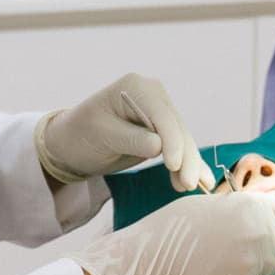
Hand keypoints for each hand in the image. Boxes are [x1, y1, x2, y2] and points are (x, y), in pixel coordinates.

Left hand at [38, 74, 213, 192]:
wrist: (71, 142)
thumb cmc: (80, 134)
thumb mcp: (101, 135)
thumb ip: (130, 139)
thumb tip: (159, 146)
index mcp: (137, 87)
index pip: (162, 115)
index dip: (172, 141)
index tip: (174, 165)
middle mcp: (153, 95)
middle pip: (177, 128)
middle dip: (185, 157)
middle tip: (188, 184)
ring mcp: (160, 113)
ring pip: (182, 140)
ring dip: (188, 164)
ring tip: (191, 186)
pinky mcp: (162, 132)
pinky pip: (179, 147)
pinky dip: (189, 163)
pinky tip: (202, 180)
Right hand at [81, 186, 274, 274]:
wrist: (144, 264)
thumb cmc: (167, 230)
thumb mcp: (204, 205)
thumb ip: (235, 209)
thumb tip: (253, 216)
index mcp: (249, 206)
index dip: (261, 217)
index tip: (250, 225)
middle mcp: (258, 232)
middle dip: (261, 244)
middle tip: (233, 249)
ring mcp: (252, 263)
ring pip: (267, 267)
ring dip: (251, 266)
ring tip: (220, 265)